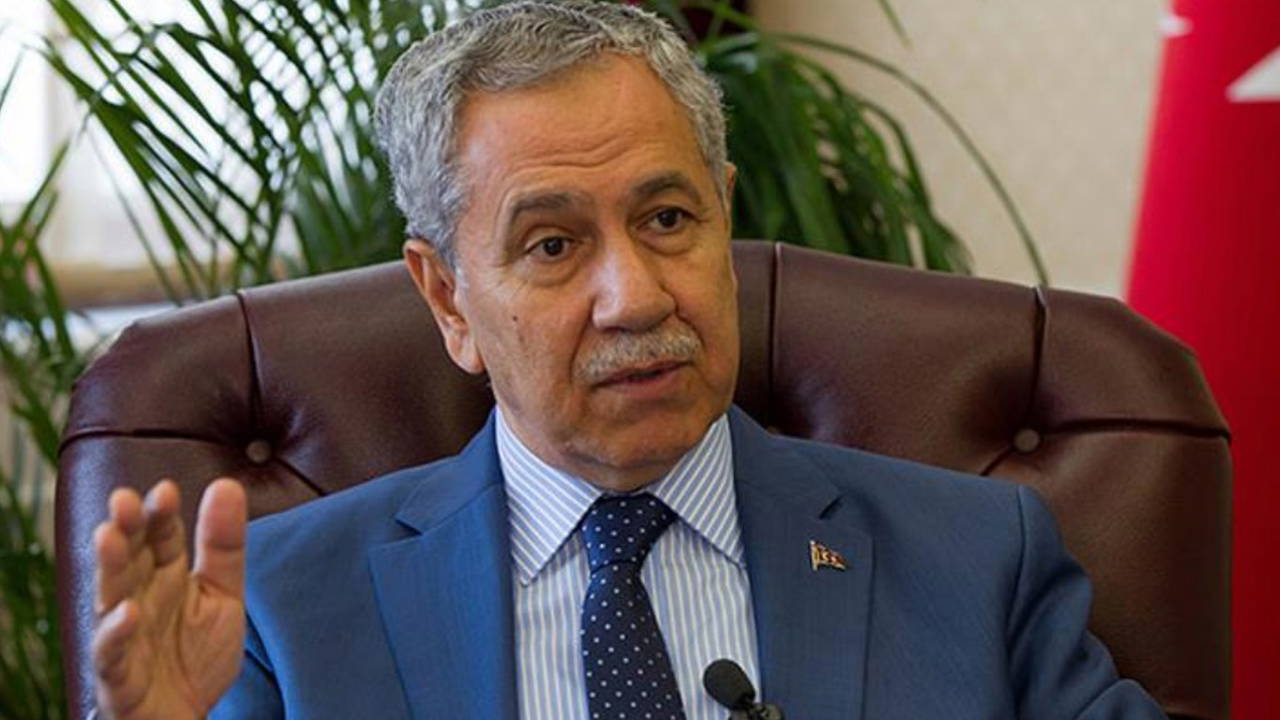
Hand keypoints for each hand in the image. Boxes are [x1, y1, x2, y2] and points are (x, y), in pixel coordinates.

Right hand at [92, 478, 246, 719]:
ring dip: (108, 567)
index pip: (160, 538)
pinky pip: (111, 654)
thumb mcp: (224, 594)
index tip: (166, 490)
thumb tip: (228, 484)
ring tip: (110, 536)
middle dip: (125, 529)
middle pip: (128, 559)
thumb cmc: (198, 655)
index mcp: (165, 577)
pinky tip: (127, 612)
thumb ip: (224, 544)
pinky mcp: (119, 678)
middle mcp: (139, 600)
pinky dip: (116, 633)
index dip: (160, 514)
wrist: (189, 715)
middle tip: (123, 499)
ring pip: (109, 597)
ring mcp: (126, 638)